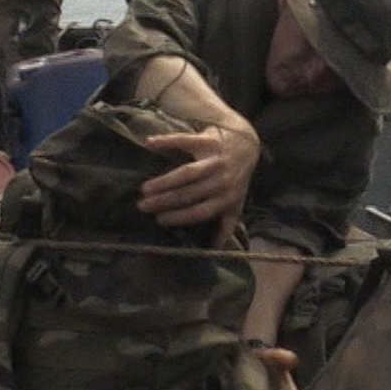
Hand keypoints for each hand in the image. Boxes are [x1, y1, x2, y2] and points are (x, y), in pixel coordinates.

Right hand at [138, 118, 259, 244]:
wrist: (247, 143)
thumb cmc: (237, 176)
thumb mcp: (236, 201)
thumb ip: (226, 224)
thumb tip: (214, 249)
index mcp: (227, 197)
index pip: (200, 211)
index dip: (180, 216)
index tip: (159, 220)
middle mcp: (222, 179)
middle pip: (190, 193)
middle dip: (165, 201)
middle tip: (143, 206)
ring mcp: (216, 159)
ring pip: (188, 173)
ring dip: (165, 181)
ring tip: (145, 188)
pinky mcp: (208, 139)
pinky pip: (186, 140)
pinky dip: (167, 141)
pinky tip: (149, 144)